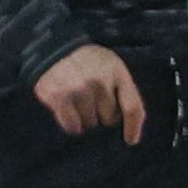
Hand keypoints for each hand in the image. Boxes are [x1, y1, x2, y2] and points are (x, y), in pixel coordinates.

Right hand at [34, 43, 148, 141]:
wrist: (54, 47)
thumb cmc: (87, 59)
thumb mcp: (110, 64)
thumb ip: (120, 88)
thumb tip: (124, 121)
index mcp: (117, 71)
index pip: (132, 107)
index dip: (133, 127)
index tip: (130, 140)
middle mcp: (100, 81)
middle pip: (108, 120)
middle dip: (102, 115)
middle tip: (93, 102)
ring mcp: (79, 90)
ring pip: (89, 124)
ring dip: (85, 118)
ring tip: (78, 101)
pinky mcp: (59, 98)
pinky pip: (72, 126)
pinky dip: (71, 123)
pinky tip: (68, 109)